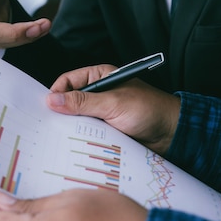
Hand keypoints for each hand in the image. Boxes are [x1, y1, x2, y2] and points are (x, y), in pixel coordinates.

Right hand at [47, 65, 180, 154]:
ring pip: (76, 118)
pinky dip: (80, 137)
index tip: (48, 107)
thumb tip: (53, 99)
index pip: (68, 81)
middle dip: (61, 111)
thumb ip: (83, 102)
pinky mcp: (104, 128)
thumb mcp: (113, 103)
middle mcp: (98, 93)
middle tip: (50, 123)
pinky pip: (85, 132)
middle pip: (69, 100)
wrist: (172, 135)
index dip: (56, 93)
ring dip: (71, 126)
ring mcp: (101, 112)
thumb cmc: (149, 110)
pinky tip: (76, 143)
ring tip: (62, 135)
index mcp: (100, 77)